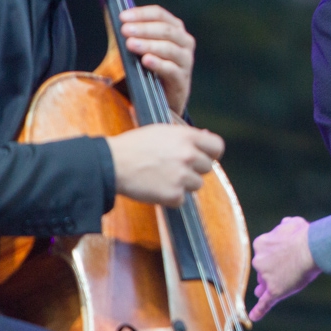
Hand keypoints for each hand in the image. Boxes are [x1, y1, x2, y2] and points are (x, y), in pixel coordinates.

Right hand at [107, 124, 223, 206]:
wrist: (112, 164)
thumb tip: (206, 138)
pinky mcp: (173, 194)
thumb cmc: (134, 146)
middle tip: (173, 168)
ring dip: (183, 184)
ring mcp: (182, 176)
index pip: (217, 146)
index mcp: (186, 137)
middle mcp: (188, 155)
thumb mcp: (162, 131)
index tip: (204, 157)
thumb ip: (185, 136)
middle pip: (207, 168)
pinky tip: (156, 187)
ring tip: (162, 177)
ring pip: (196, 185)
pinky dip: (171, 197)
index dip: (211, 153)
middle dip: (194, 169)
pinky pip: (182, 200)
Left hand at [120, 5, 195, 114]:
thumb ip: (130, 31)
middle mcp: (184, 42)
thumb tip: (109, 10)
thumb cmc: (148, 68)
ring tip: (131, 44)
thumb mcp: (139, 47)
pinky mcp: (182, 81)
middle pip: (166, 30)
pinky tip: (145, 61)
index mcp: (175, 29)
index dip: (141, 14)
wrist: (159, 100)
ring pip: (170, 48)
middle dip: (143, 29)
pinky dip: (158, 64)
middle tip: (125, 30)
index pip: (160, 15)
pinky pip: (172, 70)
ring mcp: (185, 62)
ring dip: (149, 44)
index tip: (122, 16)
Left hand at [250, 216, 321, 321]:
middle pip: (262, 270)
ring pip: (264, 285)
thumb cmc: (305, 234)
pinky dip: (259, 310)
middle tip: (286, 270)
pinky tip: (254, 316)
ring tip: (276, 288)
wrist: (312, 247)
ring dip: (267, 286)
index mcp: (260, 244)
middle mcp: (259, 261)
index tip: (284, 255)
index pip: (263, 254)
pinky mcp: (275, 290)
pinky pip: (265, 302)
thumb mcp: (293, 223)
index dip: (274, 256)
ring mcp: (266, 277)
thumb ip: (285, 226)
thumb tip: (283, 224)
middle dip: (270, 272)